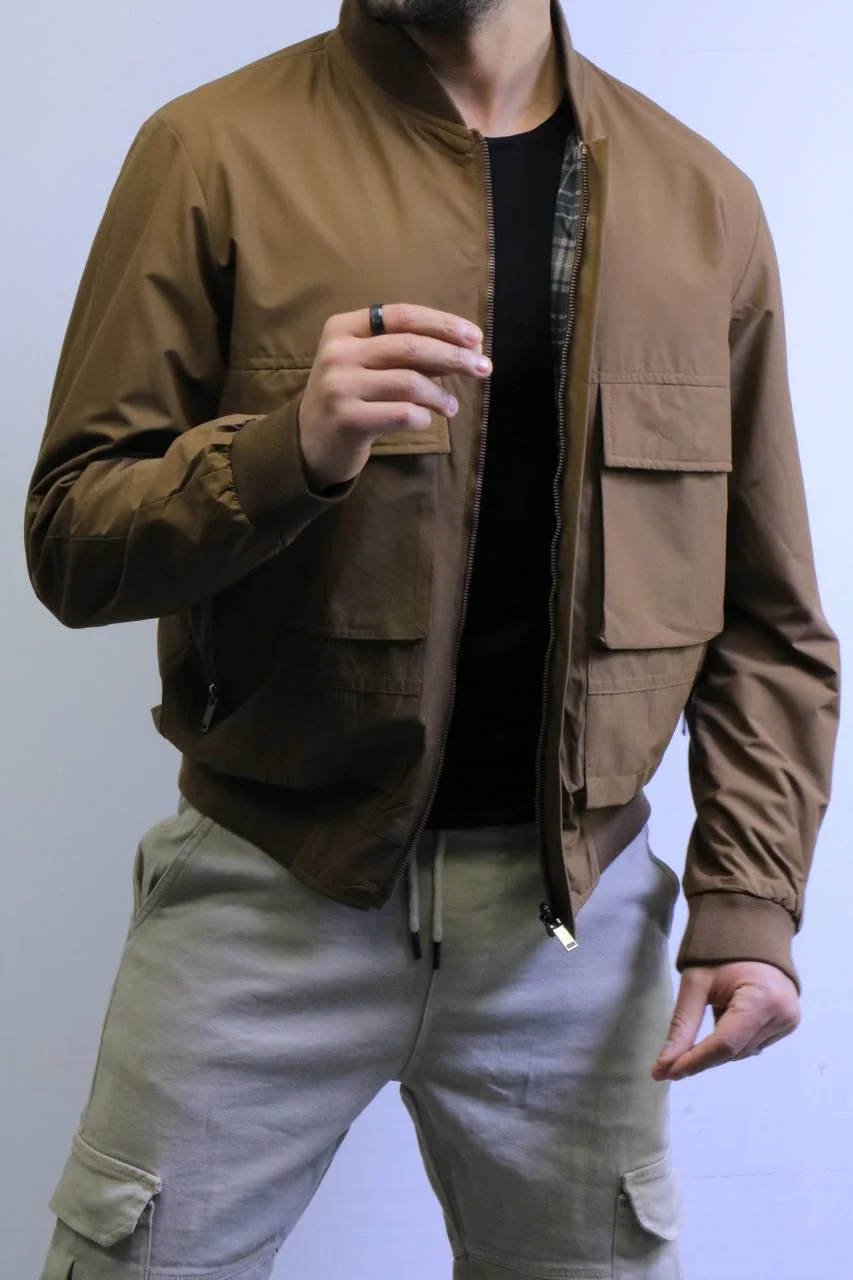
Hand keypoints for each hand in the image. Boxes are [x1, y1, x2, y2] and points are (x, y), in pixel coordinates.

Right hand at [298, 303, 490, 488]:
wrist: (311, 441)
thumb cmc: (350, 397)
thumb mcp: (369, 365)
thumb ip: (407, 353)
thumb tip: (464, 347)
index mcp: (344, 328)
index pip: (403, 315)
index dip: (443, 323)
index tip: (475, 336)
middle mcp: (338, 352)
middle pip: (410, 346)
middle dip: (454, 355)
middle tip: (483, 367)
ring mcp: (340, 386)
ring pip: (410, 382)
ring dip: (440, 395)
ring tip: (451, 407)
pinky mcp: (349, 420)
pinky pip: (403, 414)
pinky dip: (424, 417)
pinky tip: (426, 421)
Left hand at [652, 962, 799, 1081]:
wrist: (752, 934)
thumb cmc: (721, 953)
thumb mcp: (695, 984)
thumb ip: (682, 1026)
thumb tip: (664, 1066)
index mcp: (761, 999)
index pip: (724, 1044)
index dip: (694, 1061)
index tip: (666, 1072)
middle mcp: (782, 1015)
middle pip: (734, 1051)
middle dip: (702, 1055)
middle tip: (670, 1058)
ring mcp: (789, 1020)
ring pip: (743, 1051)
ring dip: (720, 1045)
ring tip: (713, 1010)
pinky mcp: (789, 1023)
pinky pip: (754, 1044)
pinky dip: (734, 1038)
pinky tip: (728, 1016)